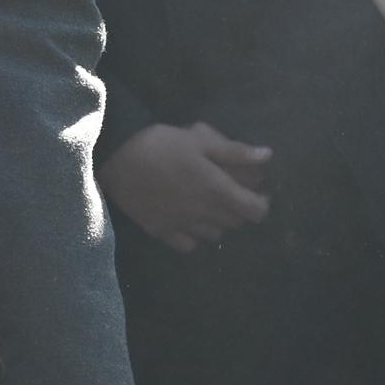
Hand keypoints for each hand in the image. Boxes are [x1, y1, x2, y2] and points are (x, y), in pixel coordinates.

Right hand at [102, 120, 272, 251]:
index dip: (263, 203)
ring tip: (211, 204)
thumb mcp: (200, 140)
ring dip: (219, 222)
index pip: (256, 211)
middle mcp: (204, 214)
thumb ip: (235, 152)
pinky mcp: (161, 232)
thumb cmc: (162, 144)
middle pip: (236, 223)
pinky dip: (194, 235)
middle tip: (233, 191)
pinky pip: (188, 244)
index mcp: (217, 190)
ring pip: (215, 235)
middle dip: (241, 209)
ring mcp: (182, 226)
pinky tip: (188, 219)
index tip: (259, 191)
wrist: (116, 158)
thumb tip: (267, 156)